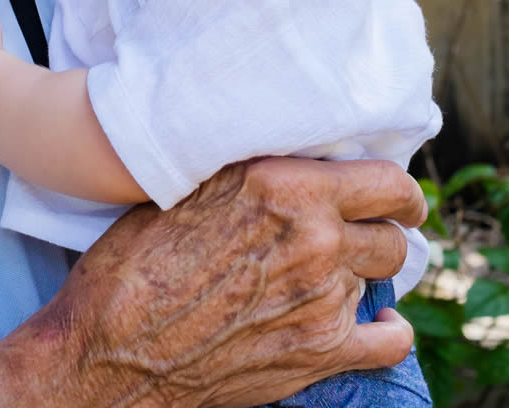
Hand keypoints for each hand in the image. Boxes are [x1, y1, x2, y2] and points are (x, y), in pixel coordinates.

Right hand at [14, 157, 424, 406]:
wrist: (112, 347)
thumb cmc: (135, 263)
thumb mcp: (186, 187)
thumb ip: (249, 171)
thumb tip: (285, 157)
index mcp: (284, 186)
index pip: (387, 181)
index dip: (397, 192)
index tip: (392, 198)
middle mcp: (314, 239)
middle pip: (391, 235)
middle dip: (377, 235)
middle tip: (355, 237)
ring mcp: (323, 299)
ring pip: (382, 282)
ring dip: (360, 277)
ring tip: (328, 277)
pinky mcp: (321, 352)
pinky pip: (391, 341)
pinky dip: (385, 331)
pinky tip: (371, 323)